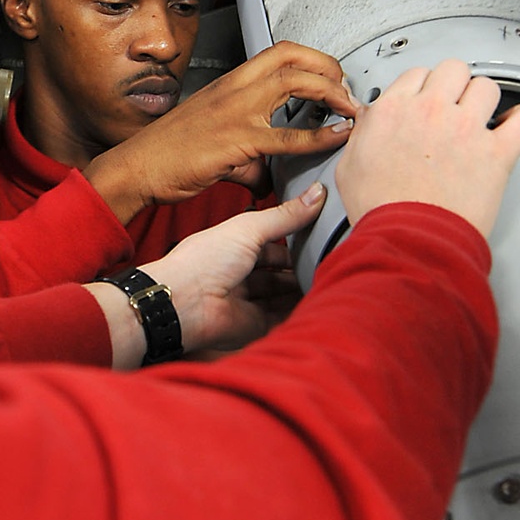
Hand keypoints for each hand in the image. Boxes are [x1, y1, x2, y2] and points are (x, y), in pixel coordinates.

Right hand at [85, 41, 358, 224]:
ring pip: (295, 82)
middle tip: (348, 90)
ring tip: (349, 108)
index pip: (280, 52)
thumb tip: (266, 174)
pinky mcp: (238, 140)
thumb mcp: (213, 139)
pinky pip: (289, 135)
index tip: (332, 77)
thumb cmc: (169, 152)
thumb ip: (247, 153)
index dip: (313, 59)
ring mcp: (236, 111)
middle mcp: (235, 88)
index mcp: (230, 82)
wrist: (138, 166)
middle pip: (293, 57)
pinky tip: (338, 137)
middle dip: (330, 68)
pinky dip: (321, 135)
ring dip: (331, 91)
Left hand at [89, 184, 324, 367]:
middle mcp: (241, 272)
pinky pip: (282, 318)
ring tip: (332, 280)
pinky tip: (320, 302)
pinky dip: (299, 312)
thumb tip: (318, 193)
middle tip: (334, 260)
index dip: (296, 236)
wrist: (184, 302)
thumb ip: (286, 215)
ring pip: (283, 294)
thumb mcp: (249, 228)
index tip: (325, 232)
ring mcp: (248, 299)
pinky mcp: (253, 325)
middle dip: (302, 266)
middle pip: (279, 270)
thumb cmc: (204, 260)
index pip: (273, 240)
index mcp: (236, 244)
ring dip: (303, 289)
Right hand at [336, 60, 519, 238]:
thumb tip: (370, 124)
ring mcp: (466, 128)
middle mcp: (431, 111)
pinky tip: (515, 127)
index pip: (417, 74)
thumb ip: (363, 135)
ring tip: (481, 118)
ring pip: (487, 86)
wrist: (407, 239)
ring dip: (484, 100)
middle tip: (453, 106)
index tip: (425, 101)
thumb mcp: (349, 165)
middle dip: (453, 86)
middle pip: (453, 69)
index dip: (423, 88)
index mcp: (394, 110)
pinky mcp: (497, 152)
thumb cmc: (381, 210)